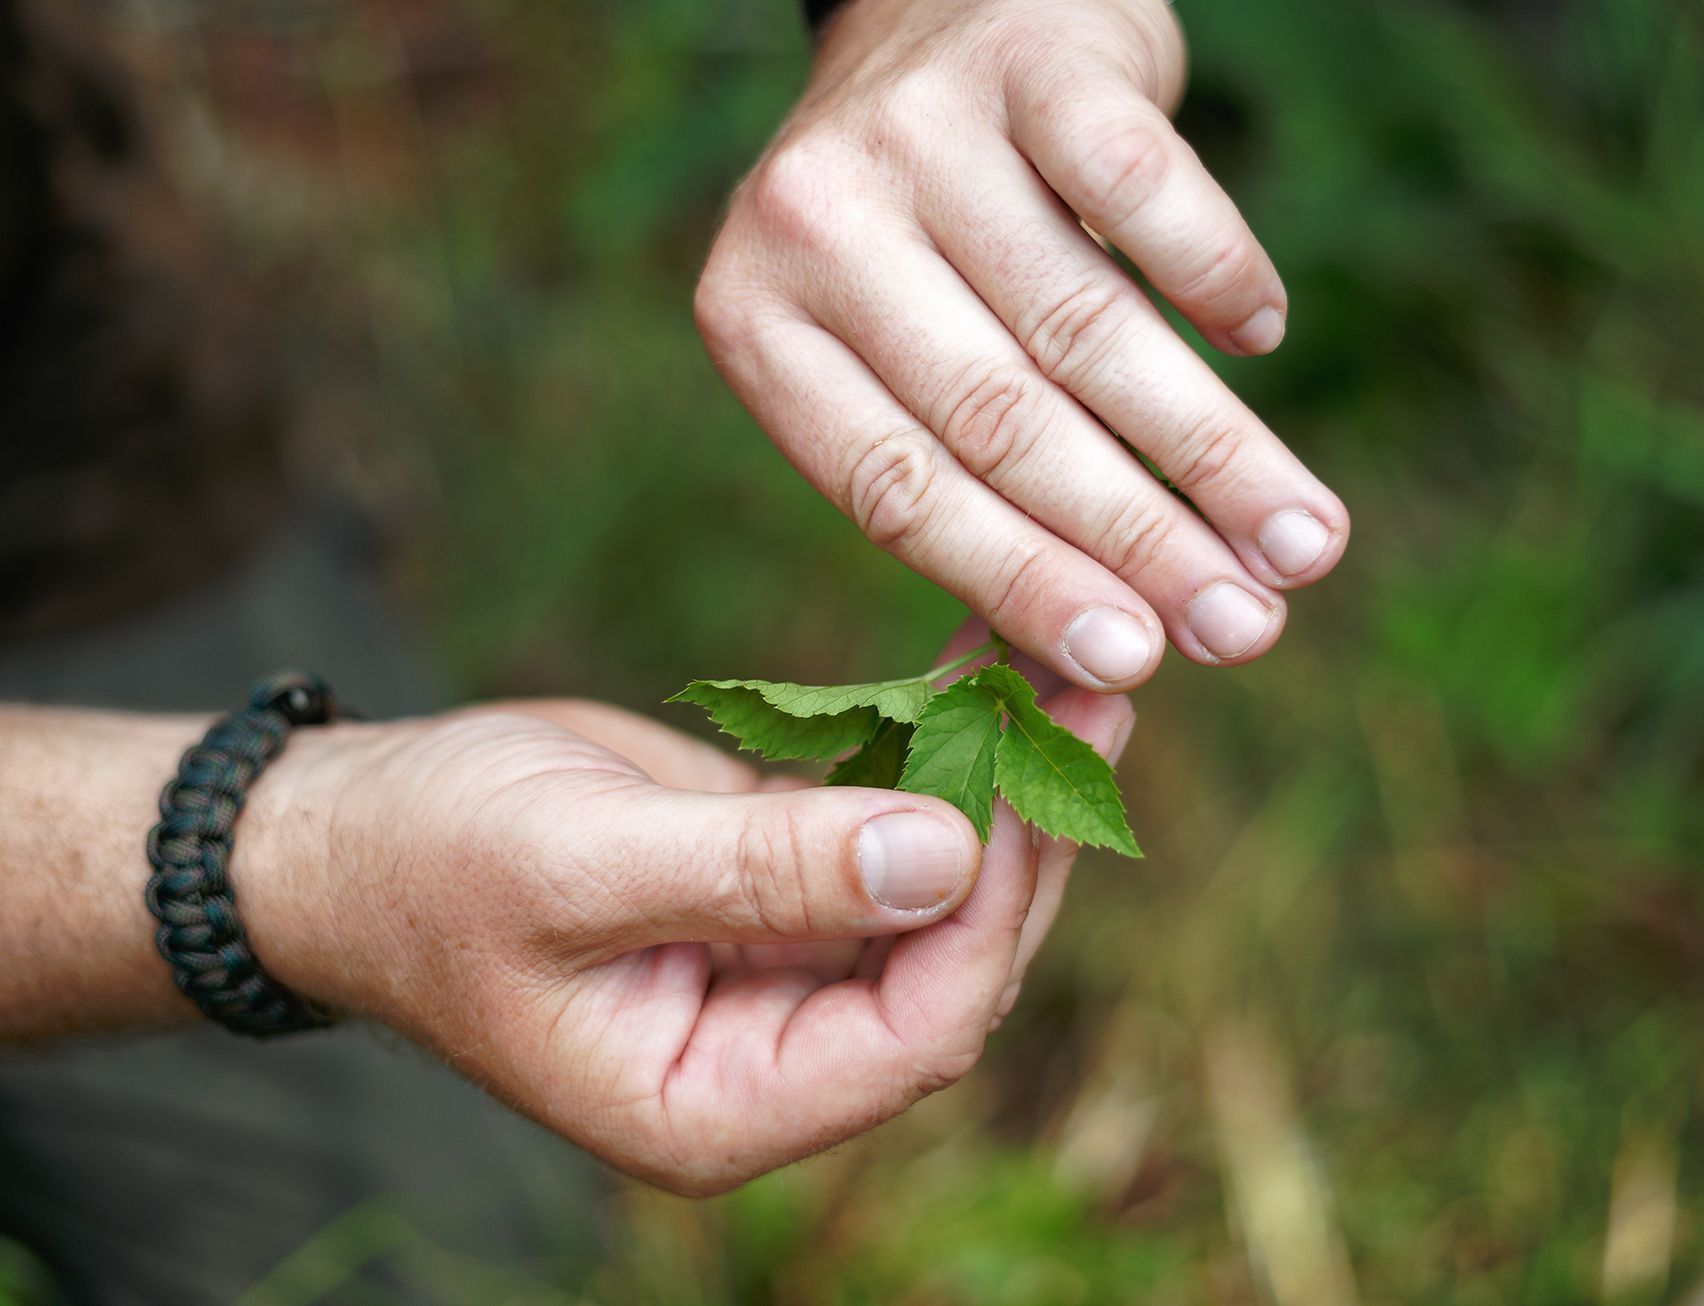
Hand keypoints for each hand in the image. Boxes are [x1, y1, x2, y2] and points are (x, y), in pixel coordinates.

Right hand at [233, 685, 1131, 1193]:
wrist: (346, 833)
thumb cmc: (428, 863)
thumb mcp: (580, 865)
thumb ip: (762, 875)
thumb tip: (947, 860)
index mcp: (723, 1104)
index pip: (915, 1034)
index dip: (987, 913)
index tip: (1033, 781)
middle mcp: (774, 1054)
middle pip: (953, 960)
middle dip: (1026, 831)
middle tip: (1095, 692)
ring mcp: (784, 972)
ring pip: (941, 887)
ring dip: (1004, 778)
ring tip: (1068, 660)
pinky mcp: (781, 890)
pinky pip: (888, 828)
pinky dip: (938, 750)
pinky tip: (986, 662)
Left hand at [695, 0, 1348, 691]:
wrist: (944, 6)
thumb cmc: (931, 229)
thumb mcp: (892, 340)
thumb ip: (961, 476)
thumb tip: (1105, 659)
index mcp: (760, 323)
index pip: (896, 490)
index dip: (1025, 584)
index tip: (1136, 664)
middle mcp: (814, 221)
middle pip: (998, 421)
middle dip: (1138, 543)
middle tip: (1247, 632)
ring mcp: (917, 128)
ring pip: (1084, 324)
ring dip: (1210, 449)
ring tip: (1301, 540)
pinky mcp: (1028, 54)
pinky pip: (1144, 188)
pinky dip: (1215, 274)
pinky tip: (1265, 336)